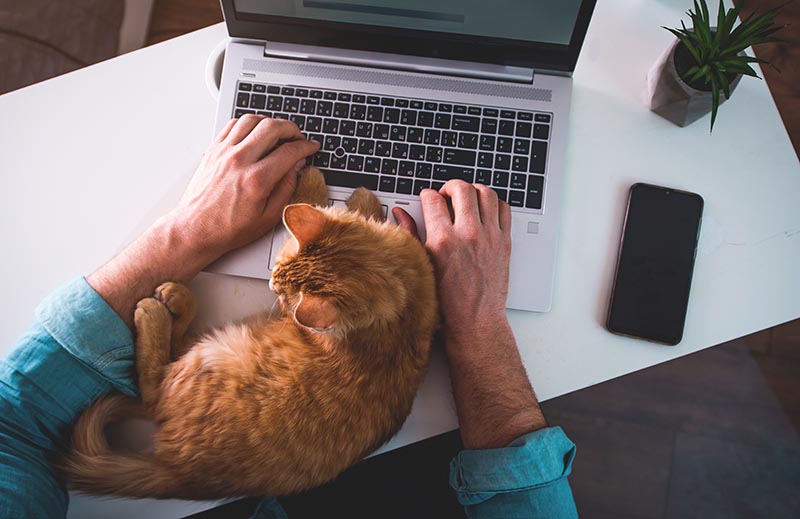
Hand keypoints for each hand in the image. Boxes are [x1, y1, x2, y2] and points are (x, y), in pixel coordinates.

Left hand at [168, 115, 319, 260]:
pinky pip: (233, 124)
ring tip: (278, 133)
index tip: (311, 147)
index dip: (306, 147)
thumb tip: (296, 168)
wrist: (196, 230)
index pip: (289, 151)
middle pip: (272, 127)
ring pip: (252, 120)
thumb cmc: (229, 228)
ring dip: (269, 122)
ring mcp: (224, 153)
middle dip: (291, 128)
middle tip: (298, 137)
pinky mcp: (213, 151)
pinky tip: (255, 133)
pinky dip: (248, 124)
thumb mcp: (268, 217)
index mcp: (257, 180)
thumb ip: (286, 189)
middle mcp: (240, 161)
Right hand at [394, 180, 511, 345]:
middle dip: (450, 187)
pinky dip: (495, 204)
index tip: (427, 199)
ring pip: (486, 193)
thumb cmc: (447, 301)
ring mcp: (489, 237)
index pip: (433, 199)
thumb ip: (410, 235)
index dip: (427, 195)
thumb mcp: (422, 266)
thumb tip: (400, 214)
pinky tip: (485, 210)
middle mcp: (468, 235)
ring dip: (474, 190)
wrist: (475, 321)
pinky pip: (504, 209)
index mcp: (442, 240)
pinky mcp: (504, 242)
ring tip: (466, 199)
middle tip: (446, 194)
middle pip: (461, 189)